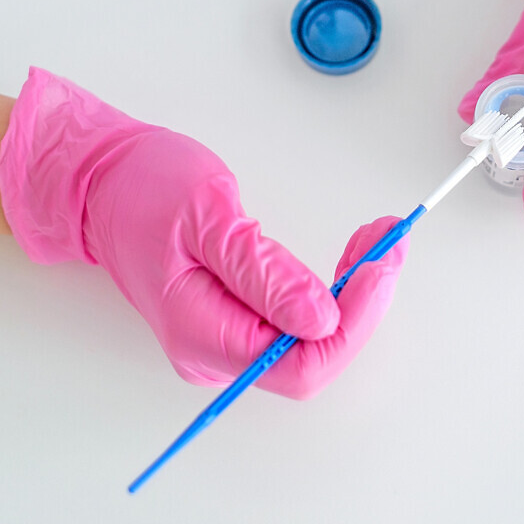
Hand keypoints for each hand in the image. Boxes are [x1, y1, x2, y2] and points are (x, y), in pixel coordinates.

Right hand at [0, 68, 406, 398]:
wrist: (104, 183)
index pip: (300, 367)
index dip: (352, 325)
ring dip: (356, 295)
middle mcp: (215, 353)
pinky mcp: (238, 319)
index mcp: (202, 334)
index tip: (380, 267)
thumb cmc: (145, 189)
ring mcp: (226, 340)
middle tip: (392, 242)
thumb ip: (264, 272)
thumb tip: (321, 319)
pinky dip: (336, 290)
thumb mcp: (208, 215)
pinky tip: (355, 256)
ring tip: (380, 240)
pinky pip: (299, 321)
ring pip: (313, 341)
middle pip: (314, 358)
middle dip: (363, 304)